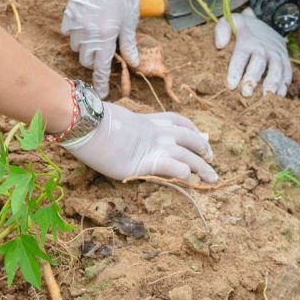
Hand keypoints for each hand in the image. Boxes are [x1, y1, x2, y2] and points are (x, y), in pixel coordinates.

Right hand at [60, 0, 145, 95]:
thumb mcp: (130, 20)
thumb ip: (129, 44)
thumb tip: (134, 63)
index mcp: (105, 36)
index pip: (100, 68)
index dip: (100, 83)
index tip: (101, 94)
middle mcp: (88, 32)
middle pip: (85, 59)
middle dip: (94, 60)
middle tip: (104, 51)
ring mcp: (76, 21)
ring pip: (75, 46)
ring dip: (84, 46)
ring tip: (96, 35)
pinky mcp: (69, 10)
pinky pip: (68, 30)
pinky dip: (75, 32)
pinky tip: (85, 24)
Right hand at [63, 101, 216, 181]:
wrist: (87, 124)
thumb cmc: (92, 123)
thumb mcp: (113, 121)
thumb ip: (123, 128)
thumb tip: (118, 132)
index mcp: (148, 120)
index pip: (177, 120)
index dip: (191, 128)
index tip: (200, 134)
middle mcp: (156, 131)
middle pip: (189, 137)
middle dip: (203, 147)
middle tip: (211, 157)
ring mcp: (154, 145)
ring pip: (187, 154)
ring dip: (203, 166)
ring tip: (212, 177)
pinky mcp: (147, 161)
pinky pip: (173, 166)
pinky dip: (184, 172)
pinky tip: (189, 178)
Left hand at [215, 9, 290, 96]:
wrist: (264, 24)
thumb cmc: (243, 29)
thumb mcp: (231, 22)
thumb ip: (222, 29)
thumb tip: (219, 45)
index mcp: (248, 40)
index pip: (241, 55)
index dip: (236, 70)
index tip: (231, 85)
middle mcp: (264, 47)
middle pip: (259, 62)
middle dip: (253, 78)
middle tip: (246, 93)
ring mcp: (277, 54)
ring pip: (277, 68)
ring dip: (272, 83)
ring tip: (266, 97)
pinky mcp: (286, 59)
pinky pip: (288, 72)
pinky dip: (285, 84)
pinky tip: (278, 97)